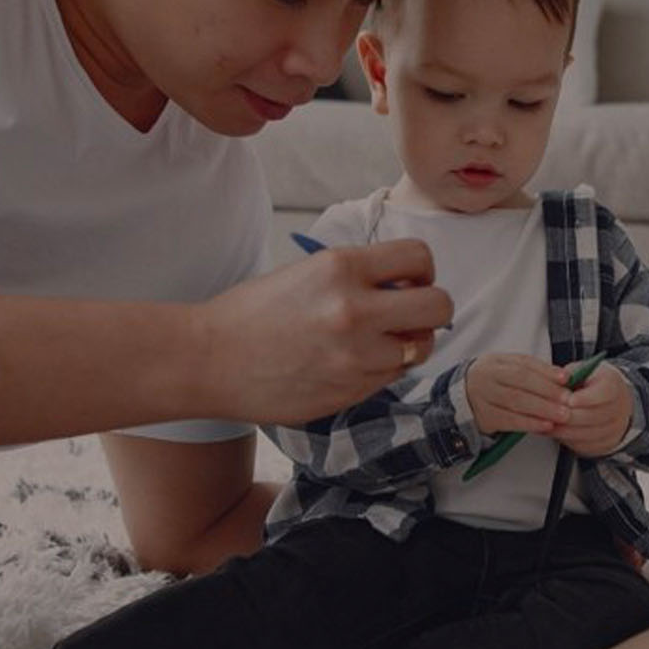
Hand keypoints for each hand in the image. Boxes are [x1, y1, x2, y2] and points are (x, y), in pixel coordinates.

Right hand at [195, 239, 451, 424]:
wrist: (209, 361)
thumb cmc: (251, 313)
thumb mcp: (306, 273)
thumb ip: (357, 277)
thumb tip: (404, 287)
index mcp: (341, 267)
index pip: (419, 257)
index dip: (422, 270)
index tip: (409, 282)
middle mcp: (355, 309)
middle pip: (439, 305)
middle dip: (431, 310)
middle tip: (408, 315)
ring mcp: (356, 355)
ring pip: (420, 347)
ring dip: (406, 344)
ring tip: (374, 343)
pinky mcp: (351, 391)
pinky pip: (392, 376)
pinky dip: (382, 369)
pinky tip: (350, 364)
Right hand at [465, 353, 570, 436]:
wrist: (464, 397)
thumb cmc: (497, 382)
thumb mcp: (510, 369)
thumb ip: (535, 371)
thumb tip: (565, 377)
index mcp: (497, 362)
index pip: (523, 365)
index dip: (546, 372)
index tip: (566, 379)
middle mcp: (487, 377)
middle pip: (520, 382)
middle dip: (547, 392)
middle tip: (568, 400)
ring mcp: (483, 397)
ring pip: (515, 402)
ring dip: (541, 409)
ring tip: (562, 415)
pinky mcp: (484, 417)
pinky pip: (509, 421)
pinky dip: (529, 424)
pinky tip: (545, 426)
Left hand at [551, 364, 632, 457]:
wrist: (611, 401)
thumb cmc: (592, 384)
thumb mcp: (583, 371)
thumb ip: (570, 375)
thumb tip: (555, 382)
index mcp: (613, 385)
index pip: (603, 393)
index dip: (585, 398)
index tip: (568, 400)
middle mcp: (619, 408)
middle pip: (593, 416)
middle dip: (568, 416)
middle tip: (549, 414)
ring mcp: (614, 428)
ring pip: (586, 434)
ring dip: (563, 430)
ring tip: (545, 424)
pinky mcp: (605, 444)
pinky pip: (584, 446)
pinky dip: (567, 440)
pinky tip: (554, 432)